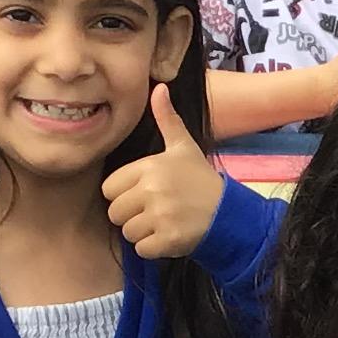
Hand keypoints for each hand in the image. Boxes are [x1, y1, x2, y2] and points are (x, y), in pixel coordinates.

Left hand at [103, 85, 224, 261]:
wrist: (228, 213)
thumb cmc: (200, 179)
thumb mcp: (183, 147)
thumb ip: (167, 119)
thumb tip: (159, 87)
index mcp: (149, 168)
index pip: (110, 189)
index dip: (123, 193)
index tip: (144, 193)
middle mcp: (152, 190)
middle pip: (115, 212)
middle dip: (131, 215)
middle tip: (154, 211)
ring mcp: (160, 216)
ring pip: (127, 232)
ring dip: (142, 233)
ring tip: (163, 222)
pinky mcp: (167, 240)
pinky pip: (141, 249)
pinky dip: (153, 248)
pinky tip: (169, 236)